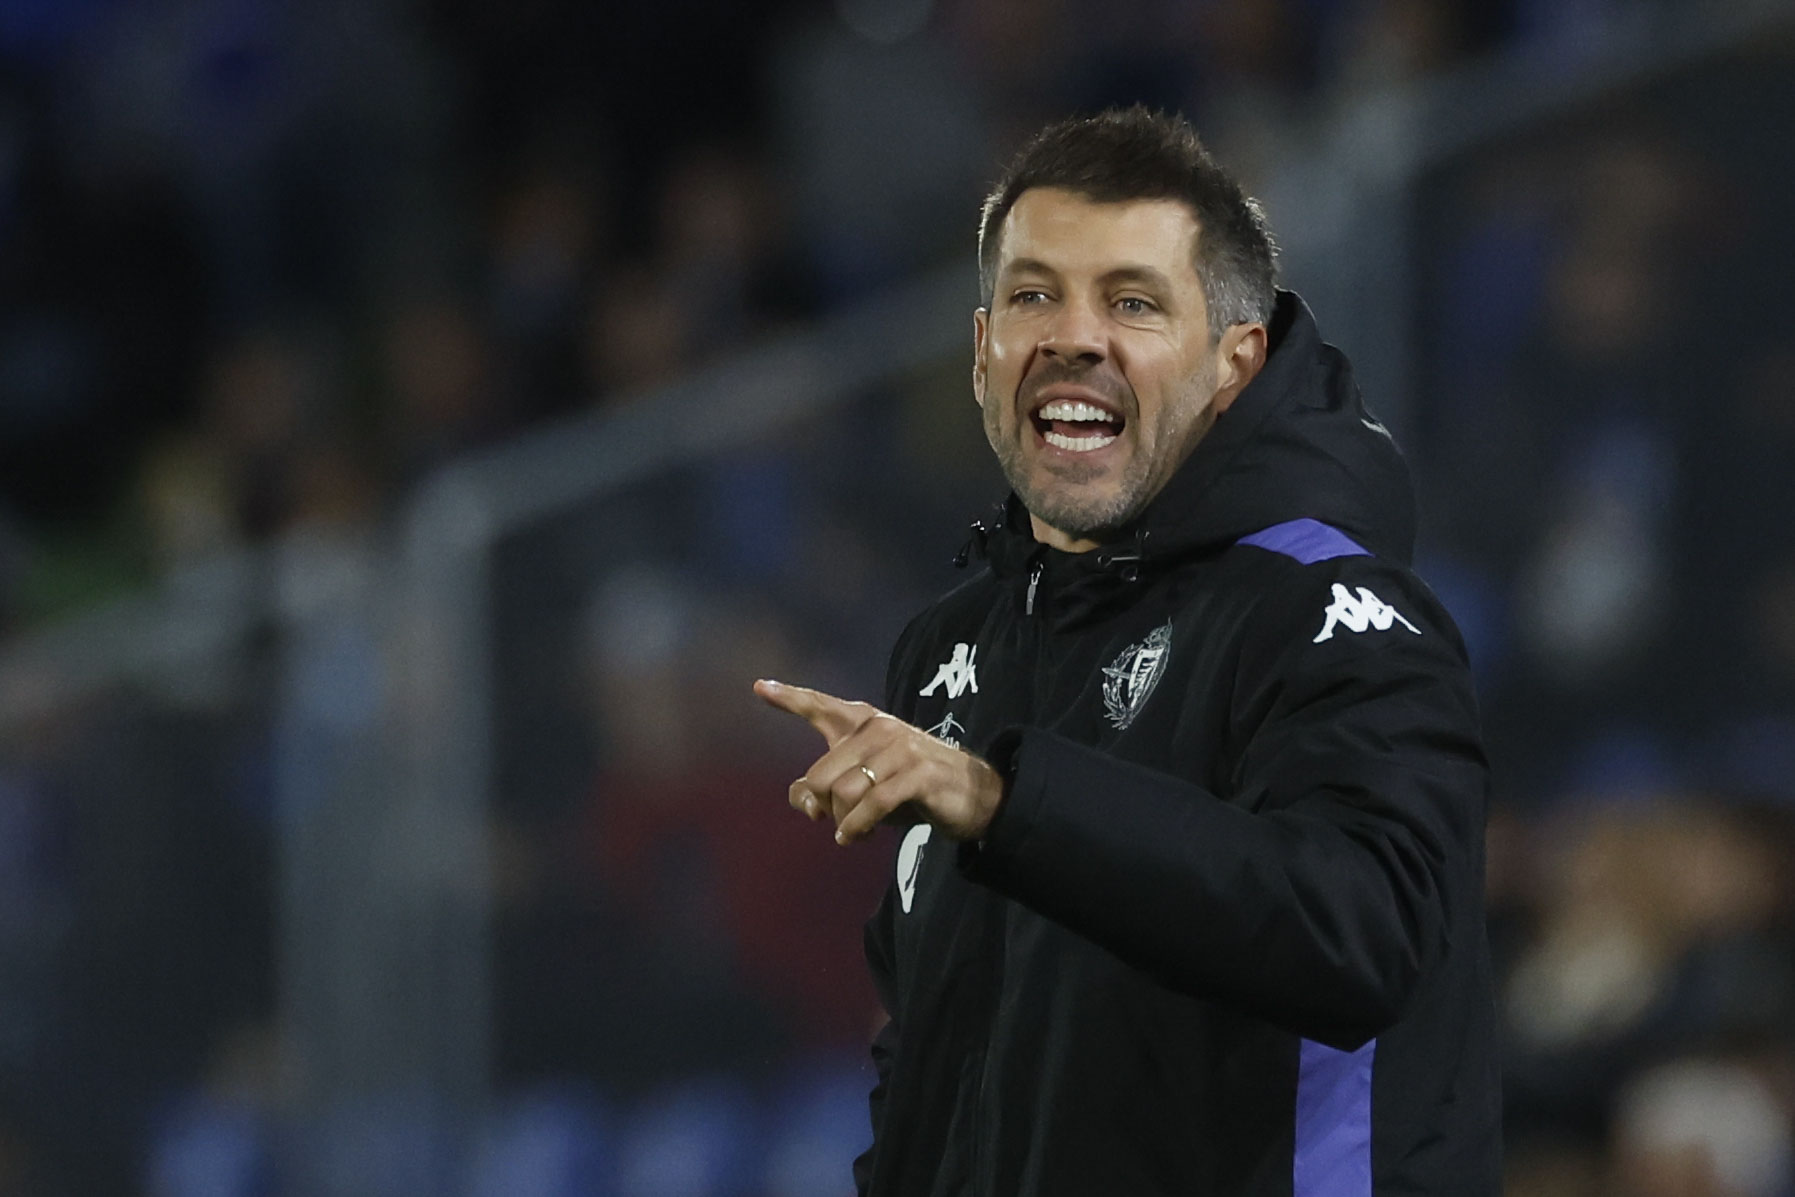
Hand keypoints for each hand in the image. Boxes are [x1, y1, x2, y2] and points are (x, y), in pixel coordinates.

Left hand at [753, 679, 1005, 844]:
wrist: (973, 796)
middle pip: (822, 774)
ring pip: (844, 792)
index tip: (760, 687)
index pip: (821, 707)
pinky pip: (871, 804)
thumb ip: (828, 787)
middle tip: (834, 822)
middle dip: (823, 806)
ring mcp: (900, 749)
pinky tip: (854, 836)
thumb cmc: (912, 789)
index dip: (789, 698)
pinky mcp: (918, 774)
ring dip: (843, 820)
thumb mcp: (866, 786)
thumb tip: (804, 803)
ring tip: (854, 831)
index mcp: (865, 723)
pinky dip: (857, 826)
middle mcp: (880, 728)